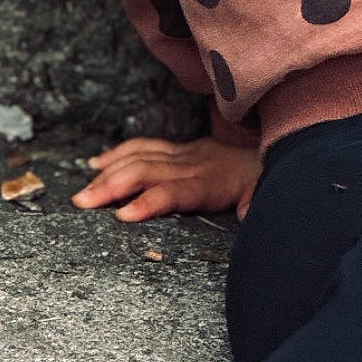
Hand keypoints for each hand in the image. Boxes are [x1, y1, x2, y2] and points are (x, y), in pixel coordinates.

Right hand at [72, 135, 262, 221]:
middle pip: (148, 171)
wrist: (279, 151)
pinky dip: (119, 153)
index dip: (149, 202)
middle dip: (112, 186)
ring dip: (109, 172)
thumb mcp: (266, 202)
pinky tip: (98, 162)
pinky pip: (146, 146)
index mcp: (215, 183)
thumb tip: (248, 214)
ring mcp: (188, 153)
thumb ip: (256, 209)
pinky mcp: (183, 148)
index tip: (122, 215)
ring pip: (141, 156)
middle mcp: (196, 163)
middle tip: (82, 203)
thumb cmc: (267, 186)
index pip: (176, 191)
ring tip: (83, 191)